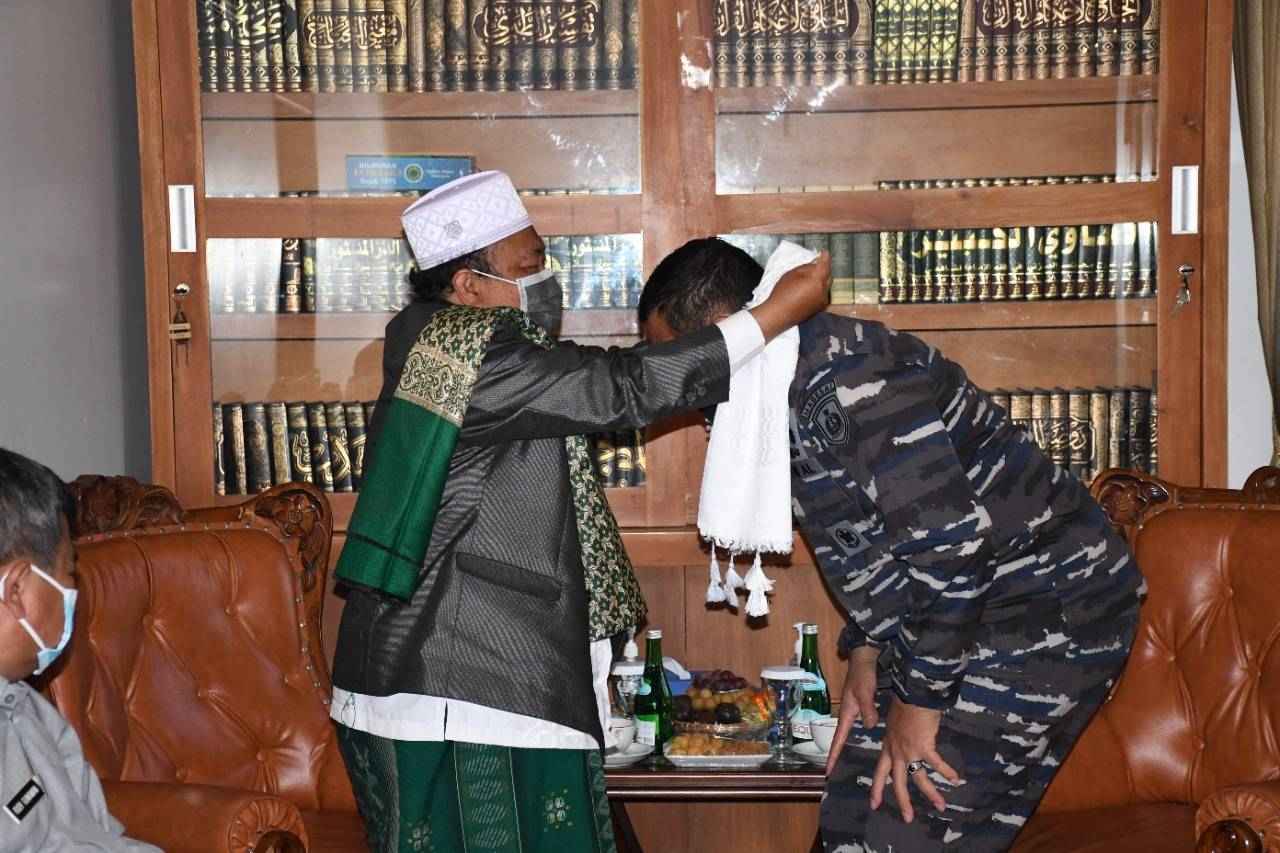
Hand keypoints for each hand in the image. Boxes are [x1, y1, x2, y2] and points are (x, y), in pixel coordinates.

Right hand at [749, 251, 830, 341]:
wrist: (779, 314)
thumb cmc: (782, 293)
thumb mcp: (792, 274)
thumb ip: (806, 267)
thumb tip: (814, 265)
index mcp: (816, 279)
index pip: (825, 263)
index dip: (825, 256)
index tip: (824, 252)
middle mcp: (823, 290)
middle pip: (828, 274)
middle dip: (823, 269)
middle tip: (816, 264)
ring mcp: (822, 299)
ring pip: (826, 285)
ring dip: (821, 280)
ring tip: (809, 278)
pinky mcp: (820, 307)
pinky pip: (823, 294)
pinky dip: (819, 289)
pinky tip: (808, 289)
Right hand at [825, 645, 880, 775]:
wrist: (865, 658)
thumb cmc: (863, 674)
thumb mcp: (865, 691)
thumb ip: (867, 709)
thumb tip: (870, 727)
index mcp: (846, 713)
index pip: (837, 738)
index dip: (832, 754)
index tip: (827, 771)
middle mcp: (848, 714)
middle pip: (840, 738)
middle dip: (836, 755)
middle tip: (833, 772)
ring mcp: (854, 710)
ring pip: (850, 733)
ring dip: (846, 747)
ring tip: (845, 763)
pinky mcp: (861, 706)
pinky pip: (859, 725)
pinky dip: (858, 735)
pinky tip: (865, 741)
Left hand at [869, 697, 961, 822]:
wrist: (911, 694)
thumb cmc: (904, 703)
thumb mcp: (895, 721)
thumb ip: (900, 732)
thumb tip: (908, 736)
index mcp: (888, 746)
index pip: (880, 771)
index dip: (877, 788)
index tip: (874, 803)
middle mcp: (896, 752)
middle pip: (897, 782)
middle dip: (903, 801)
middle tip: (907, 818)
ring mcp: (909, 751)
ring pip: (919, 779)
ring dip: (931, 793)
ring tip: (941, 806)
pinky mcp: (923, 748)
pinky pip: (937, 764)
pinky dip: (948, 772)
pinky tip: (956, 779)